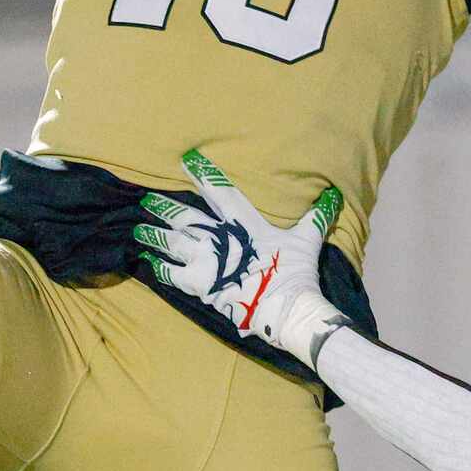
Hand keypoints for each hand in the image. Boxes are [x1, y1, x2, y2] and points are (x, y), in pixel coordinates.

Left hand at [134, 148, 349, 364]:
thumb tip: (333, 195)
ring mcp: (206, 262)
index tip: (187, 159)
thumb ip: (316, 217)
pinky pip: (172, 274)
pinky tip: (146, 262)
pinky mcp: (199, 286)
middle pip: (186, 217)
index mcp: (244, 224)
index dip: (203, 174)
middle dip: (164, 207)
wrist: (286, 311)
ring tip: (138, 228)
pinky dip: (158, 267)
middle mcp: (220, 238)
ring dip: (154, 234)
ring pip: (172, 243)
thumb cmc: (295, 274)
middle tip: (146, 199)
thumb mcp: (306, 241)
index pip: (220, 192)